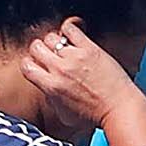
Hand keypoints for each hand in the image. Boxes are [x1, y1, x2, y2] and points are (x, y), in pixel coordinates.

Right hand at [16, 18, 140, 133]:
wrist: (119, 109)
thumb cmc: (94, 116)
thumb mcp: (63, 115)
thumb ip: (50, 99)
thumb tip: (45, 88)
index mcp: (50, 87)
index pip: (26, 66)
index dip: (30, 64)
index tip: (39, 66)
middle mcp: (59, 70)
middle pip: (35, 47)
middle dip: (41, 50)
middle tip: (52, 55)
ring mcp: (74, 58)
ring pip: (51, 37)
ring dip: (56, 41)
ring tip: (65, 48)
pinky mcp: (90, 49)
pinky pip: (71, 29)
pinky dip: (69, 29)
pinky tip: (74, 36)